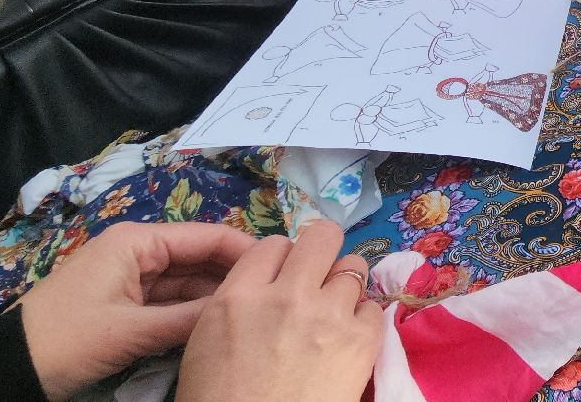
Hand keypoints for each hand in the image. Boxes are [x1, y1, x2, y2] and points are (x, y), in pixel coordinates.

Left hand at [17, 222, 255, 401]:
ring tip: (254, 314)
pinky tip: (218, 327)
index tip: (284, 271)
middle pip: (201, 259)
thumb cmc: (67, 338)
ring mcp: (132, 278)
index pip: (208, 236)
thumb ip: (191, 318)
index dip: (248, 252)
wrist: (10, 368)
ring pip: (188, 284)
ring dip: (213, 299)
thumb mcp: (132, 331)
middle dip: (233, 278)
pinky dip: (191, 314)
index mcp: (139, 241)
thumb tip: (244, 308)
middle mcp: (139, 251)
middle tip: (274, 299)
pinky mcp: (127, 303)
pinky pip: (171, 303)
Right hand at [175, 222, 380, 401]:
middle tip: (319, 273)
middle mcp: (286, 295)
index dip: (280, 258)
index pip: (270, 244)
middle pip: (321, 237)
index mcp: (237, 297)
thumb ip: (238, 303)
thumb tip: (267, 284)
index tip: (283, 275)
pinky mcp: (361, 339)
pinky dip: (363, 320)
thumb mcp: (207, 343)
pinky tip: (348, 341)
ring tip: (334, 312)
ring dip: (345, 286)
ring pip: (353, 268)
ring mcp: (328, 314)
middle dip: (322, 251)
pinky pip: (373, 308)